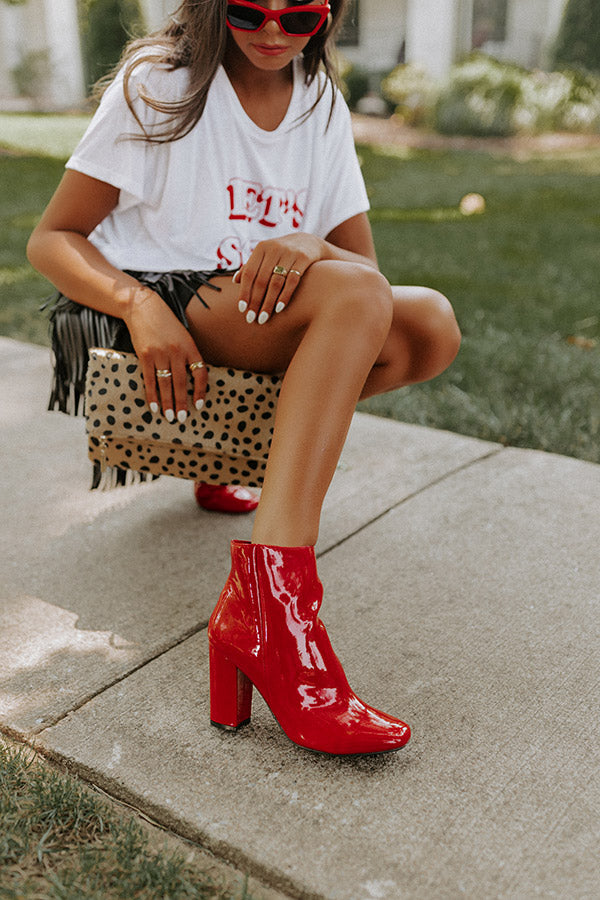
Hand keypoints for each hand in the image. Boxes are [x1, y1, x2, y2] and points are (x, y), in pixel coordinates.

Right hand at [124, 288, 206, 421]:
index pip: (200, 373)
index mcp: (190, 347)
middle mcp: (177, 351)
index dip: (201, 391)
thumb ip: (187, 356)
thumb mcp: (183, 336)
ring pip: (165, 384)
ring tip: (169, 417)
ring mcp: (160, 353)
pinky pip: (149, 380)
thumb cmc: (166, 323)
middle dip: (182, 403)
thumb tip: (191, 381)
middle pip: (181, 383)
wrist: (143, 307)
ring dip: (167, 403)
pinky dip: (152, 395)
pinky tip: (154, 407)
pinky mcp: (145, 355)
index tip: (199, 405)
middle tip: (182, 418)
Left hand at [235, 233, 324, 324]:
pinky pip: (292, 281)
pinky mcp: (303, 259)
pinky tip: (279, 309)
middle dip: (256, 301)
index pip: (249, 273)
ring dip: (268, 303)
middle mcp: (274, 249)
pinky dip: (285, 296)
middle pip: (261, 280)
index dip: (244, 291)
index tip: (242, 309)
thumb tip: (235, 281)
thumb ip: (252, 266)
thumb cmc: (281, 254)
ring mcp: (290, 253)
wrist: (309, 242)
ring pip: (276, 282)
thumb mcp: (265, 255)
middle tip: (251, 319)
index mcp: (261, 248)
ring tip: (264, 318)